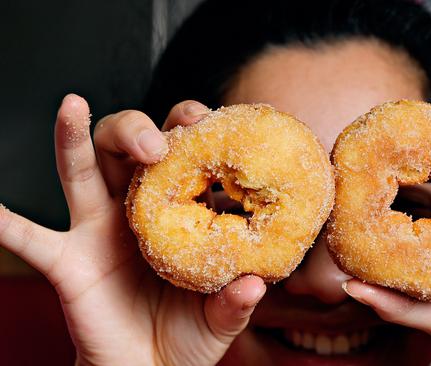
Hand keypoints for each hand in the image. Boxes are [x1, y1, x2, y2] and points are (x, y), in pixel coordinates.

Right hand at [0, 94, 264, 364]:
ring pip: (81, 173)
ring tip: (73, 105)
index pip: (183, 155)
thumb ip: (235, 301)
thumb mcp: (221, 317)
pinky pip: (32, 240)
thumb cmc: (190, 333)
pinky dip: (8, 225)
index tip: (204, 118)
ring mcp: (98, 231)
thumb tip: (255, 283)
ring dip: (74, 139)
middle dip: (137, 130)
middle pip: (127, 150)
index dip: (190, 130)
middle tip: (157, 141)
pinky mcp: (69, 261)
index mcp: (179, 210)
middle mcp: (135, 209)